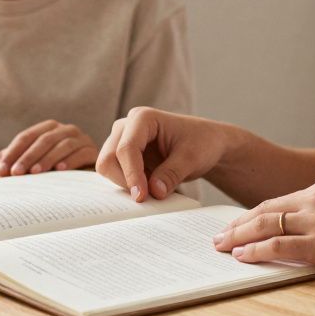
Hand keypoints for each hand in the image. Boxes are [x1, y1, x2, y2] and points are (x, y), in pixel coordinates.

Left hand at [0, 120, 98, 176]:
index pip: (26, 137)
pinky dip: (70, 160)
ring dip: (47, 158)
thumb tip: (1, 164)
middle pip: (43, 139)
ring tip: (35, 172)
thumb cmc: (54, 171)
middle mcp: (65, 129)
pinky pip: (81, 153)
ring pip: (62, 145)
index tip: (2, 170)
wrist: (86, 177)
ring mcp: (80, 139)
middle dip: (28, 156)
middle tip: (16, 173)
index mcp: (47, 128)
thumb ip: (16, 161)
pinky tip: (59, 170)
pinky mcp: (92, 151)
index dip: (13, 153)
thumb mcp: (34, 164)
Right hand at [96, 107, 229, 201]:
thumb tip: (154, 192)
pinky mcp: (123, 156)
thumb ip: (172, 174)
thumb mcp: (192, 159)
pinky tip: (148, 188)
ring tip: (152, 190)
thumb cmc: (201, 143)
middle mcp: (126, 126)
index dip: (131, 174)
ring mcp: (122, 140)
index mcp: (143, 118)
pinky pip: (115, 174)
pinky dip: (128, 185)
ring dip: (125, 183)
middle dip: (124, 180)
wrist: (206, 144)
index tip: (141, 196)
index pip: (126, 148)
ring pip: (107, 167)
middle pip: (108, 158)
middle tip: (146, 197)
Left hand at [212, 179, 314, 276]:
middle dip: (238, 224)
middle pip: (264, 210)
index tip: (239, 223)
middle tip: (218, 235)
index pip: (277, 201)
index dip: (254, 214)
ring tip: (221, 246)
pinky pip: (279, 246)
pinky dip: (256, 251)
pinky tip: (242, 257)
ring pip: (265, 225)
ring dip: (238, 237)